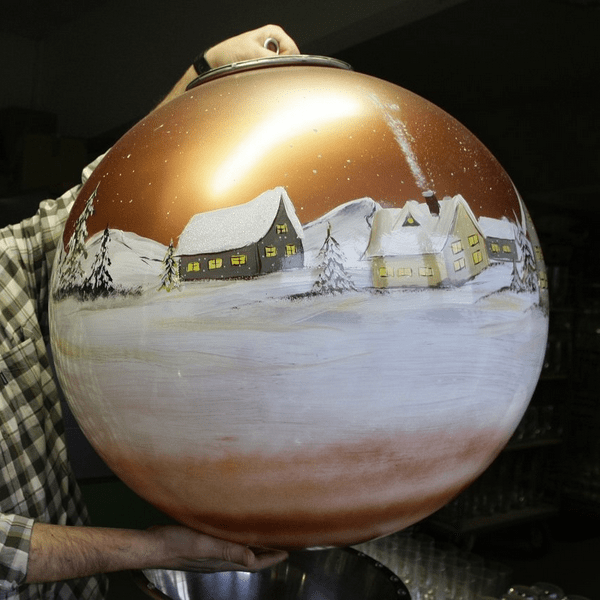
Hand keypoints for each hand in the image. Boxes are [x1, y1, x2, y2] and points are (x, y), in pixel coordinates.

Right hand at [149, 525, 288, 572]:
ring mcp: (209, 554)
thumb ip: (228, 551)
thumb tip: (252, 558)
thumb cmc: (175, 544)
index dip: (271, 558)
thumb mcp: (204, 544)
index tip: (287, 552)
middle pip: (248, 558)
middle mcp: (218, 559)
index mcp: (222, 561)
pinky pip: (224, 544)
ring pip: (237, 551)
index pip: (253, 563)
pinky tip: (233, 529)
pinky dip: (236, 538)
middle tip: (280, 542)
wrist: (150, 545)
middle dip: (266, 551)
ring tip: (263, 534)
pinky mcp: (200, 546)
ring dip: (252, 544)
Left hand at [205, 24, 299, 67]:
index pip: (293, 50)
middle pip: (290, 60)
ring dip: (274, 72)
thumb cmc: (230, 52)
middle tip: (265, 68)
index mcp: (274, 33)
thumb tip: (284, 65)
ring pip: (283, 67)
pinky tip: (259, 73)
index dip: (287, 61)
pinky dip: (270, 75)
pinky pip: (276, 72)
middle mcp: (275, 42)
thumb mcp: (252, 54)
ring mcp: (271, 53)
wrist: (218, 61)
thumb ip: (271, 58)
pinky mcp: (267, 64)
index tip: (274, 66)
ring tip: (259, 70)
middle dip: (280, 67)